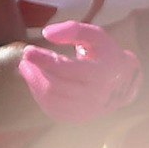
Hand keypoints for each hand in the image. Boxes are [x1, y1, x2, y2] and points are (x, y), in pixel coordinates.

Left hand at [19, 20, 141, 122]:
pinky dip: (40, 94)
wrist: (123, 82)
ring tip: (28, 69)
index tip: (28, 51)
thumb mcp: (96, 36)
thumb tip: (46, 33)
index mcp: (103, 73)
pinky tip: (37, 81)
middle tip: (25, 60)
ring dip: (34, 83)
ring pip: (51, 99)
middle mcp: (96, 96)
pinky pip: (52, 109)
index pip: (67, 69)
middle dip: (35, 73)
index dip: (44, 60)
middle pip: (55, 87)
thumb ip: (73, 30)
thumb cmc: (105, 55)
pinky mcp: (78, 117)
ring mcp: (87, 110)